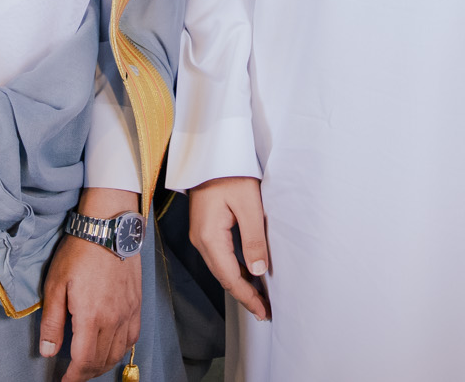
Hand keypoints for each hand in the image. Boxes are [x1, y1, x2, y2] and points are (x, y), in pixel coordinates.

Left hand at [40, 188, 142, 381]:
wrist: (108, 226)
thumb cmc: (78, 252)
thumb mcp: (55, 284)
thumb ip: (52, 322)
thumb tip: (48, 351)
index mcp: (91, 316)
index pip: (83, 361)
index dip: (73, 378)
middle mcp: (113, 319)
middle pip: (101, 360)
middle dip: (86, 374)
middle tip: (73, 376)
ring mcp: (128, 311)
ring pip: (119, 352)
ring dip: (103, 365)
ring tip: (89, 367)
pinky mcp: (136, 303)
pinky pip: (133, 337)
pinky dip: (121, 350)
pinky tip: (112, 349)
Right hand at [186, 176, 269, 320]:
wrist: (210, 152)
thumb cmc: (229, 173)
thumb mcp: (248, 204)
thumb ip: (253, 239)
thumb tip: (257, 272)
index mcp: (209, 236)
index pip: (230, 277)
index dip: (247, 296)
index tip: (263, 312)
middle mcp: (200, 240)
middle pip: (223, 276)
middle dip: (244, 295)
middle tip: (264, 311)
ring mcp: (200, 235)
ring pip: (221, 268)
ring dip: (240, 284)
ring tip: (259, 299)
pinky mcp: (205, 229)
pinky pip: (220, 257)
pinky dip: (234, 270)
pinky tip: (247, 275)